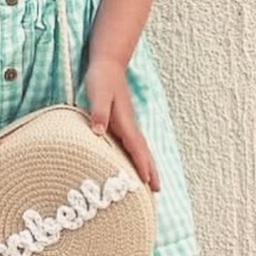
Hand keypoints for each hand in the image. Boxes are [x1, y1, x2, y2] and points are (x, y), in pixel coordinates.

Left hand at [84, 57, 160, 191]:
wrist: (108, 63)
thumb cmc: (101, 79)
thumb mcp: (97, 93)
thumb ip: (99, 112)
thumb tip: (99, 132)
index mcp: (125, 121)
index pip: (135, 147)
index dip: (141, 165)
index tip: (148, 183)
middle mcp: (129, 124)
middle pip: (143, 151)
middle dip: (151, 170)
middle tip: (158, 191)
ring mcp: (127, 122)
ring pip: (140, 148)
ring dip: (146, 164)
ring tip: (151, 182)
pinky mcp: (122, 120)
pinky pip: (133, 143)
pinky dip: (137, 155)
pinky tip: (134, 161)